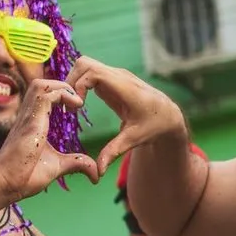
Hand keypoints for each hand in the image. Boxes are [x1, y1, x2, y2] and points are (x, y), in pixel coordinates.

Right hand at [0, 79, 98, 199]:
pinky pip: (45, 94)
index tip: (75, 108)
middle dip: (62, 86)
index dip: (60, 94)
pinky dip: (63, 94)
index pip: (44, 96)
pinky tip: (76, 106)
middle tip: (77, 102)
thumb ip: (77, 164)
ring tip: (77, 102)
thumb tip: (96, 175)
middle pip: (41, 84)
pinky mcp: (31, 120)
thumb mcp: (59, 166)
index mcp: (33, 123)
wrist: (6, 183)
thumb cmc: (26, 176)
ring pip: (41, 84)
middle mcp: (29, 116)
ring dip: (62, 87)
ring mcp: (28, 116)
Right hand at [65, 56, 185, 175]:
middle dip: (70, 82)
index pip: (94, 73)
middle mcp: (118, 76)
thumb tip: (98, 172)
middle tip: (69, 106)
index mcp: (125, 88)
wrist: (167, 115)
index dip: (79, 86)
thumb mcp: (134, 140)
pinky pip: (89, 73)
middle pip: (84, 63)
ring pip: (84, 65)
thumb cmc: (153, 126)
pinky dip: (78, 84)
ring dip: (73, 82)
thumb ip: (114, 152)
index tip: (77, 107)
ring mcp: (114, 75)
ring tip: (72, 106)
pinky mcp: (110, 79)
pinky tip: (78, 105)